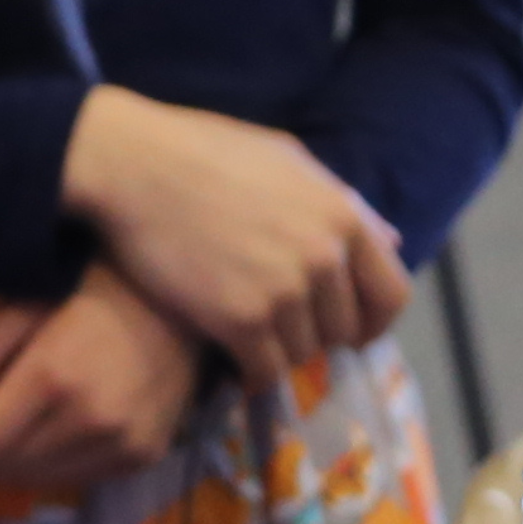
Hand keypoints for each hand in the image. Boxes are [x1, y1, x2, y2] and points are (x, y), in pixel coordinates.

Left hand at [0, 269, 205, 497]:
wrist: (188, 298)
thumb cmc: (99, 285)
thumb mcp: (28, 303)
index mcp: (55, 379)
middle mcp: (91, 423)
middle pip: (0, 467)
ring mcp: (123, 447)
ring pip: (35, 481)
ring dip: (2, 461)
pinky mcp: (144, 457)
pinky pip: (73, 479)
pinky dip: (43, 465)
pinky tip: (39, 431)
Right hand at [61, 89, 409, 388]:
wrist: (130, 164)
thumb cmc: (202, 150)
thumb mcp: (287, 160)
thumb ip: (342, 203)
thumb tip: (392, 241)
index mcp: (343, 217)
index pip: (391, 295)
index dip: (372, 322)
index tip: (348, 332)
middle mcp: (325, 258)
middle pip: (342, 330)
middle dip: (314, 333)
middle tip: (277, 327)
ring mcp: (285, 292)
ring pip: (302, 353)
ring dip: (277, 351)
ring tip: (246, 336)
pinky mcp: (240, 321)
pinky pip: (264, 370)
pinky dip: (250, 373)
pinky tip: (230, 361)